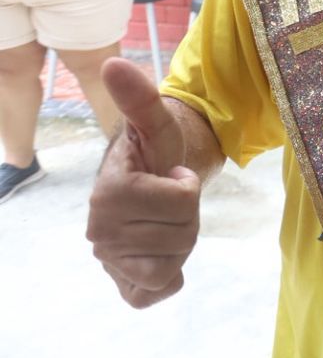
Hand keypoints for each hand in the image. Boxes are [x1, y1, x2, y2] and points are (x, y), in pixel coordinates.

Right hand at [86, 58, 200, 307]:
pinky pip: (157, 293)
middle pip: (181, 236)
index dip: (187, 187)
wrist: (153, 182)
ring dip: (182, 244)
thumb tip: (113, 64)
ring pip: (172, 266)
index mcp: (107, 194)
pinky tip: (161, 254)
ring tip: (165, 223)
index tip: (172, 176)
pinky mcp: (123, 284)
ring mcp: (110, 261)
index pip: (181, 201)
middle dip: (188, 217)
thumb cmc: (158, 152)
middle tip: (171, 202)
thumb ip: (140, 98)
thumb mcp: (157, 124)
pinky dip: (170, 279)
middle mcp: (99, 232)